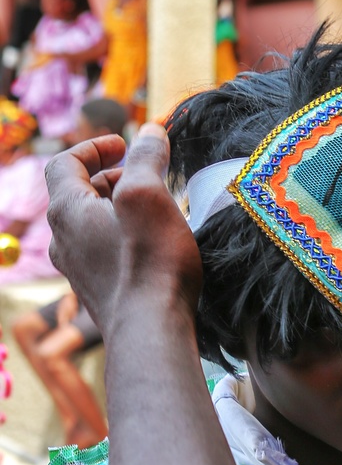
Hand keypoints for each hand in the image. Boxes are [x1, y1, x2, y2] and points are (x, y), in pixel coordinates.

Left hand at [45, 125, 202, 334]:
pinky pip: (103, 252)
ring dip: (119, 209)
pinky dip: (122, 238)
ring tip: (155, 210)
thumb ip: (145, 157)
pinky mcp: (98, 293)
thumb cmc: (148, 263)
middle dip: (111, 177)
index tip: (124, 143)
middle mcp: (63, 241)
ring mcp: (78, 270)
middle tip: (146, 176)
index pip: (64, 163)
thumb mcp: (148, 195)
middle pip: (78, 194)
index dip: (93, 146)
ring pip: (92, 225)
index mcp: (66, 211)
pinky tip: (153, 247)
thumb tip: (149, 131)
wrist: (150, 332)